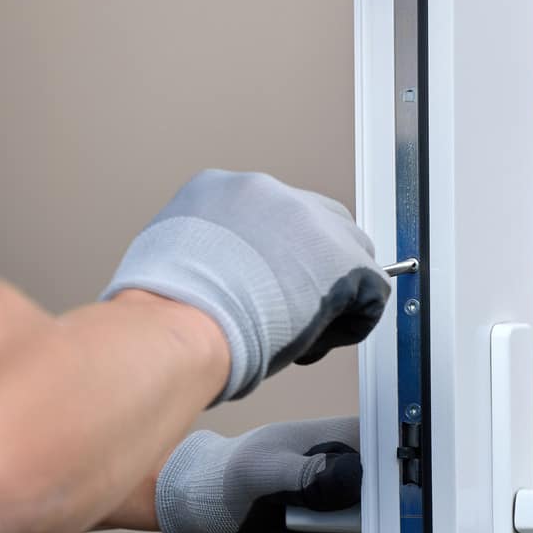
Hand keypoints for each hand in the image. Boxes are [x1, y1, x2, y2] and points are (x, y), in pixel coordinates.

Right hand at [102, 170, 388, 401]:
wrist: (178, 324)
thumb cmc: (162, 313)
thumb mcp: (168, 261)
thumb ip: (201, 255)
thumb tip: (212, 279)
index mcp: (218, 189)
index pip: (268, 214)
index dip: (273, 258)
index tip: (262, 290)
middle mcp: (264, 192)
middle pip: (314, 222)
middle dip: (309, 267)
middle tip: (288, 312)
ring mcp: (307, 220)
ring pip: (348, 251)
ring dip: (332, 292)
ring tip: (300, 332)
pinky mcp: (342, 258)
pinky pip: (370, 290)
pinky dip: (352, 322)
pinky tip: (317, 343)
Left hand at [155, 417, 362, 532]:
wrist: (211, 496)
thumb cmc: (233, 470)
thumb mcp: (264, 467)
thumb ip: (306, 475)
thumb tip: (353, 479)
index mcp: (354, 444)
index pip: (388, 488)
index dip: (366, 517)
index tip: (335, 530)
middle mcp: (364, 478)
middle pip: (376, 532)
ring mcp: (354, 513)